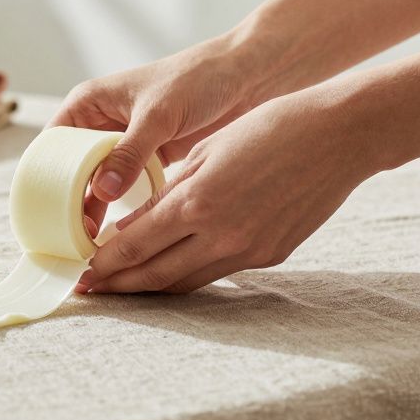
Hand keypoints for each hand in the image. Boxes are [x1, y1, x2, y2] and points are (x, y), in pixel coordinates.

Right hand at [48, 37, 267, 231]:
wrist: (245, 77)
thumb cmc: (197, 77)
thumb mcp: (157, 115)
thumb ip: (129, 152)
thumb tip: (102, 191)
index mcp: (89, 103)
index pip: (53, 145)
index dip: (48, 177)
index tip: (50, 210)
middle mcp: (100, 123)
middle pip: (70, 168)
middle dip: (70, 199)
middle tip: (72, 233)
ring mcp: (123, 142)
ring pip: (96, 181)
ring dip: (94, 207)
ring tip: (91, 240)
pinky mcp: (146, 158)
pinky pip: (123, 185)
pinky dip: (119, 205)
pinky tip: (118, 230)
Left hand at [76, 88, 380, 293]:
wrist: (338, 137)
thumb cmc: (269, 128)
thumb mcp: (206, 152)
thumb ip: (167, 195)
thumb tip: (132, 229)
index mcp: (198, 202)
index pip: (134, 246)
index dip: (103, 263)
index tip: (80, 272)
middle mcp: (221, 235)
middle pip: (155, 275)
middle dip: (118, 285)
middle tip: (89, 290)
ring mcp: (248, 250)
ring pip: (186, 281)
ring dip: (151, 286)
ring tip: (123, 287)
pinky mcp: (271, 256)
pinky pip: (219, 272)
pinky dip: (188, 274)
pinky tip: (171, 269)